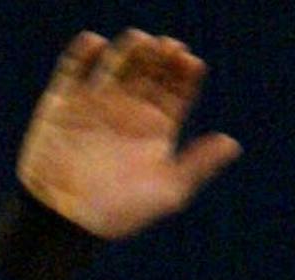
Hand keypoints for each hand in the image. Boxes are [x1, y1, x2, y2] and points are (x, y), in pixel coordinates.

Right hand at [16, 30, 239, 238]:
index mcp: (156, 126)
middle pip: (150, 69)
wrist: (62, 222)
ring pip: (116, 64)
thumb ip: (197, 166)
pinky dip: (82, 54)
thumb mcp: (166, 193)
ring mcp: (94, 105)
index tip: (189, 61)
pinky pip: (72, 71)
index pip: (177, 86)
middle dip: (159, 54)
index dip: (185, 69)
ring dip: (129, 49)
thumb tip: (232, 143)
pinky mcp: (62, 106)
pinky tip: (94, 43)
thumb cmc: (117, 214)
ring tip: (138, 41)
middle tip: (165, 47)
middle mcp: (128, 111)